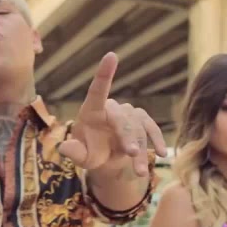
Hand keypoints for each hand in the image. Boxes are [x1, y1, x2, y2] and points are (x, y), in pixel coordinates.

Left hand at [58, 52, 167, 175]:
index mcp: (92, 110)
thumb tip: (64, 148)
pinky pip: (151, 129)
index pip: (98, 89)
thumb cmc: (90, 153)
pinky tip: (162, 153)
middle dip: (127, 137)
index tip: (111, 55)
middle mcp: (112, 108)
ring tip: (140, 171)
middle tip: (131, 154)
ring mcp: (129, 114)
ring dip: (141, 149)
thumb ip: (73, 152)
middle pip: (122, 119)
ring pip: (138, 129)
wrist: (107, 160)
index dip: (104, 73)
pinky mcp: (142, 123)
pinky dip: (157, 141)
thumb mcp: (81, 156)